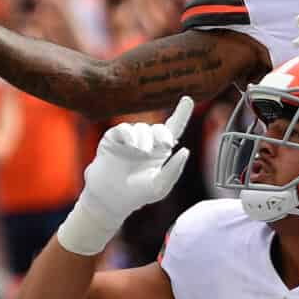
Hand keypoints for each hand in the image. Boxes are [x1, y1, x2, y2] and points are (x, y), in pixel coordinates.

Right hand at [58, 96, 194, 254]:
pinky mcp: (113, 139)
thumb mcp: (159, 186)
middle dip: (162, 134)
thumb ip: (174, 170)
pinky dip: (129, 135)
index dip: (182, 113)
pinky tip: (131, 145)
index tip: (188, 99)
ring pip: (142, 128)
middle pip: (159, 128)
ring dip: (144, 139)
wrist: (110, 198)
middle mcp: (147, 142)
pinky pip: (123, 130)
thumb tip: (186, 150)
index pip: (174, 129)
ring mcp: (130, 139)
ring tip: (141, 152)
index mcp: (160, 151)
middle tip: (164, 146)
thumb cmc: (137, 194)